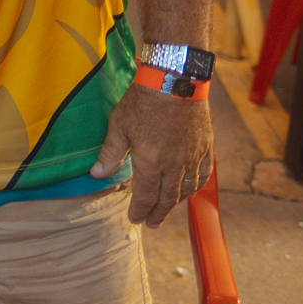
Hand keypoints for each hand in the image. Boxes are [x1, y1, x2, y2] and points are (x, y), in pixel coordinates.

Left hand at [90, 82, 212, 226]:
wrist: (175, 79)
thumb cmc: (143, 100)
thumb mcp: (119, 125)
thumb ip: (110, 153)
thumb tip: (96, 174)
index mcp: (151, 161)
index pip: (145, 195)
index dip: (140, 210)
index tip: (135, 219)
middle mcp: (174, 164)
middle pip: (167, 198)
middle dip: (157, 213)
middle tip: (151, 223)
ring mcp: (192, 157)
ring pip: (186, 189)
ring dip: (176, 203)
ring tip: (167, 210)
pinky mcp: (205, 147)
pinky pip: (202, 175)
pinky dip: (195, 187)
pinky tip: (190, 189)